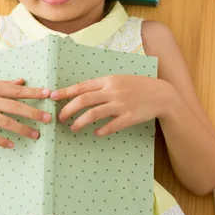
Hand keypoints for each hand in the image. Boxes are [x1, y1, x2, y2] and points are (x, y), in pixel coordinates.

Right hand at [0, 78, 51, 147]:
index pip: (17, 90)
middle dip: (33, 112)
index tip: (49, 94)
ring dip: (22, 129)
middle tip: (48, 118)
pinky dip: (1, 140)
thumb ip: (3, 83)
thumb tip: (21, 81)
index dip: (34, 92)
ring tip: (36, 135)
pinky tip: (12, 145)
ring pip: (5, 122)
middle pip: (14, 107)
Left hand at [50, 75, 168, 136]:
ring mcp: (121, 104)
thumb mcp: (119, 80)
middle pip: (83, 100)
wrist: (161, 94)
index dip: (66, 92)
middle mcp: (113, 91)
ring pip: (94, 114)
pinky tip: (96, 133)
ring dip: (80, 122)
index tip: (53, 96)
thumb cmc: (138, 87)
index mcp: (109, 80)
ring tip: (73, 128)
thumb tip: (81, 93)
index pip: (82, 86)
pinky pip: (111, 125)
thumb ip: (102, 86)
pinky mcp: (129, 117)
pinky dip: (101, 130)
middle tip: (60, 117)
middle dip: (68, 109)